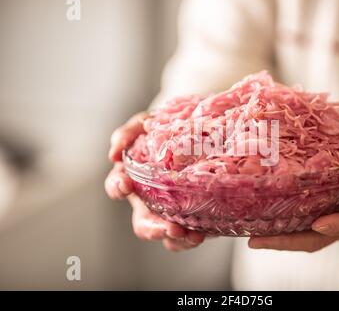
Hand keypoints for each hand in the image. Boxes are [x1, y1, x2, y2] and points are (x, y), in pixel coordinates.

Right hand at [105, 112, 204, 250]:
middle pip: (142, 224)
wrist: (199, 134)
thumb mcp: (147, 123)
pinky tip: (199, 234)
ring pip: (166, 234)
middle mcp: (149, 201)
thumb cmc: (165, 131)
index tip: (126, 183)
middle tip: (168, 226)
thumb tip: (114, 150)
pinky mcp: (190, 218)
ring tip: (190, 235)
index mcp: (134, 179)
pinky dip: (190, 239)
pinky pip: (186, 238)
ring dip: (176, 237)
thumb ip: (130, 131)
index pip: (116, 186)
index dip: (118, 187)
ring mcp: (169, 212)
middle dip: (153, 228)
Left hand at [248, 140, 338, 251]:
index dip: (338, 225)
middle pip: (318, 237)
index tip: (319, 225)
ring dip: (279, 236)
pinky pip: (302, 218)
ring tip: (250, 235)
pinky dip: (282, 221)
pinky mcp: (323, 206)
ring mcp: (334, 214)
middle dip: (289, 241)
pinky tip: (260, 215)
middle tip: (257, 241)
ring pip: (305, 232)